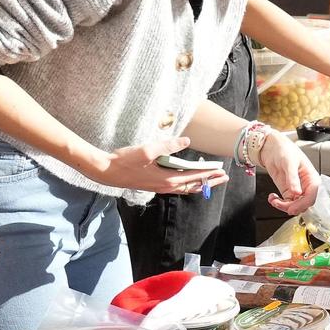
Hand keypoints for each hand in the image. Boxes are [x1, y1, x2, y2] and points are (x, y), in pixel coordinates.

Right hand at [91, 136, 229, 196]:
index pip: (193, 176)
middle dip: (209, 181)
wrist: (106, 171)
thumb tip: (186, 141)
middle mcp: (165, 186)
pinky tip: (188, 179)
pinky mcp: (153, 186)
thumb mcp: (147, 150)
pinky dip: (187, 184)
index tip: (221, 171)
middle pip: (192, 186)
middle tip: (223, 177)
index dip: (208, 173)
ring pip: (184, 188)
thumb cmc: (125, 160)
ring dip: (199, 184)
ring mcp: (159, 187)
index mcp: (166, 178)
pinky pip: (176, 187)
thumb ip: (168, 145)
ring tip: (210, 179)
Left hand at [259, 131, 319, 215]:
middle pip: (303, 204)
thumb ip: (293, 179)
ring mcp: (296, 189)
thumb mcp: (289, 163)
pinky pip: (286, 203)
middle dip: (291, 206)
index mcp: (311, 178)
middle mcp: (305, 186)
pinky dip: (278, 203)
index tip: (291, 208)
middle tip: (279, 204)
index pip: (311, 196)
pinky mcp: (287, 191)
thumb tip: (297, 193)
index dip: (302, 204)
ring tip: (273, 200)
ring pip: (294, 206)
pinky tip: (272, 198)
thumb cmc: (285, 150)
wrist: (272, 148)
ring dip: (283, 206)